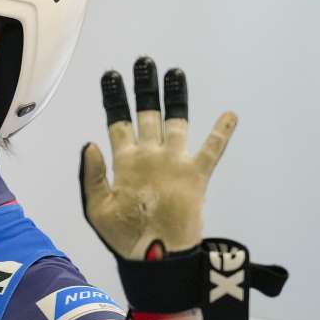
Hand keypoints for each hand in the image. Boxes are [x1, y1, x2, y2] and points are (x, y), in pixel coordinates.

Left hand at [79, 56, 236, 259]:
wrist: (154, 257)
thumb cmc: (123, 236)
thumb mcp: (97, 207)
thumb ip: (92, 175)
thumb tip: (90, 142)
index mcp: (125, 162)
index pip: (118, 123)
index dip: (115, 100)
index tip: (111, 75)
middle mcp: (150, 156)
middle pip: (147, 115)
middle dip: (145, 89)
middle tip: (144, 62)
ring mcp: (173, 164)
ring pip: (176, 123)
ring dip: (175, 99)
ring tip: (175, 73)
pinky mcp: (195, 177)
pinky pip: (211, 151)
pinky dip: (220, 133)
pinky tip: (229, 115)